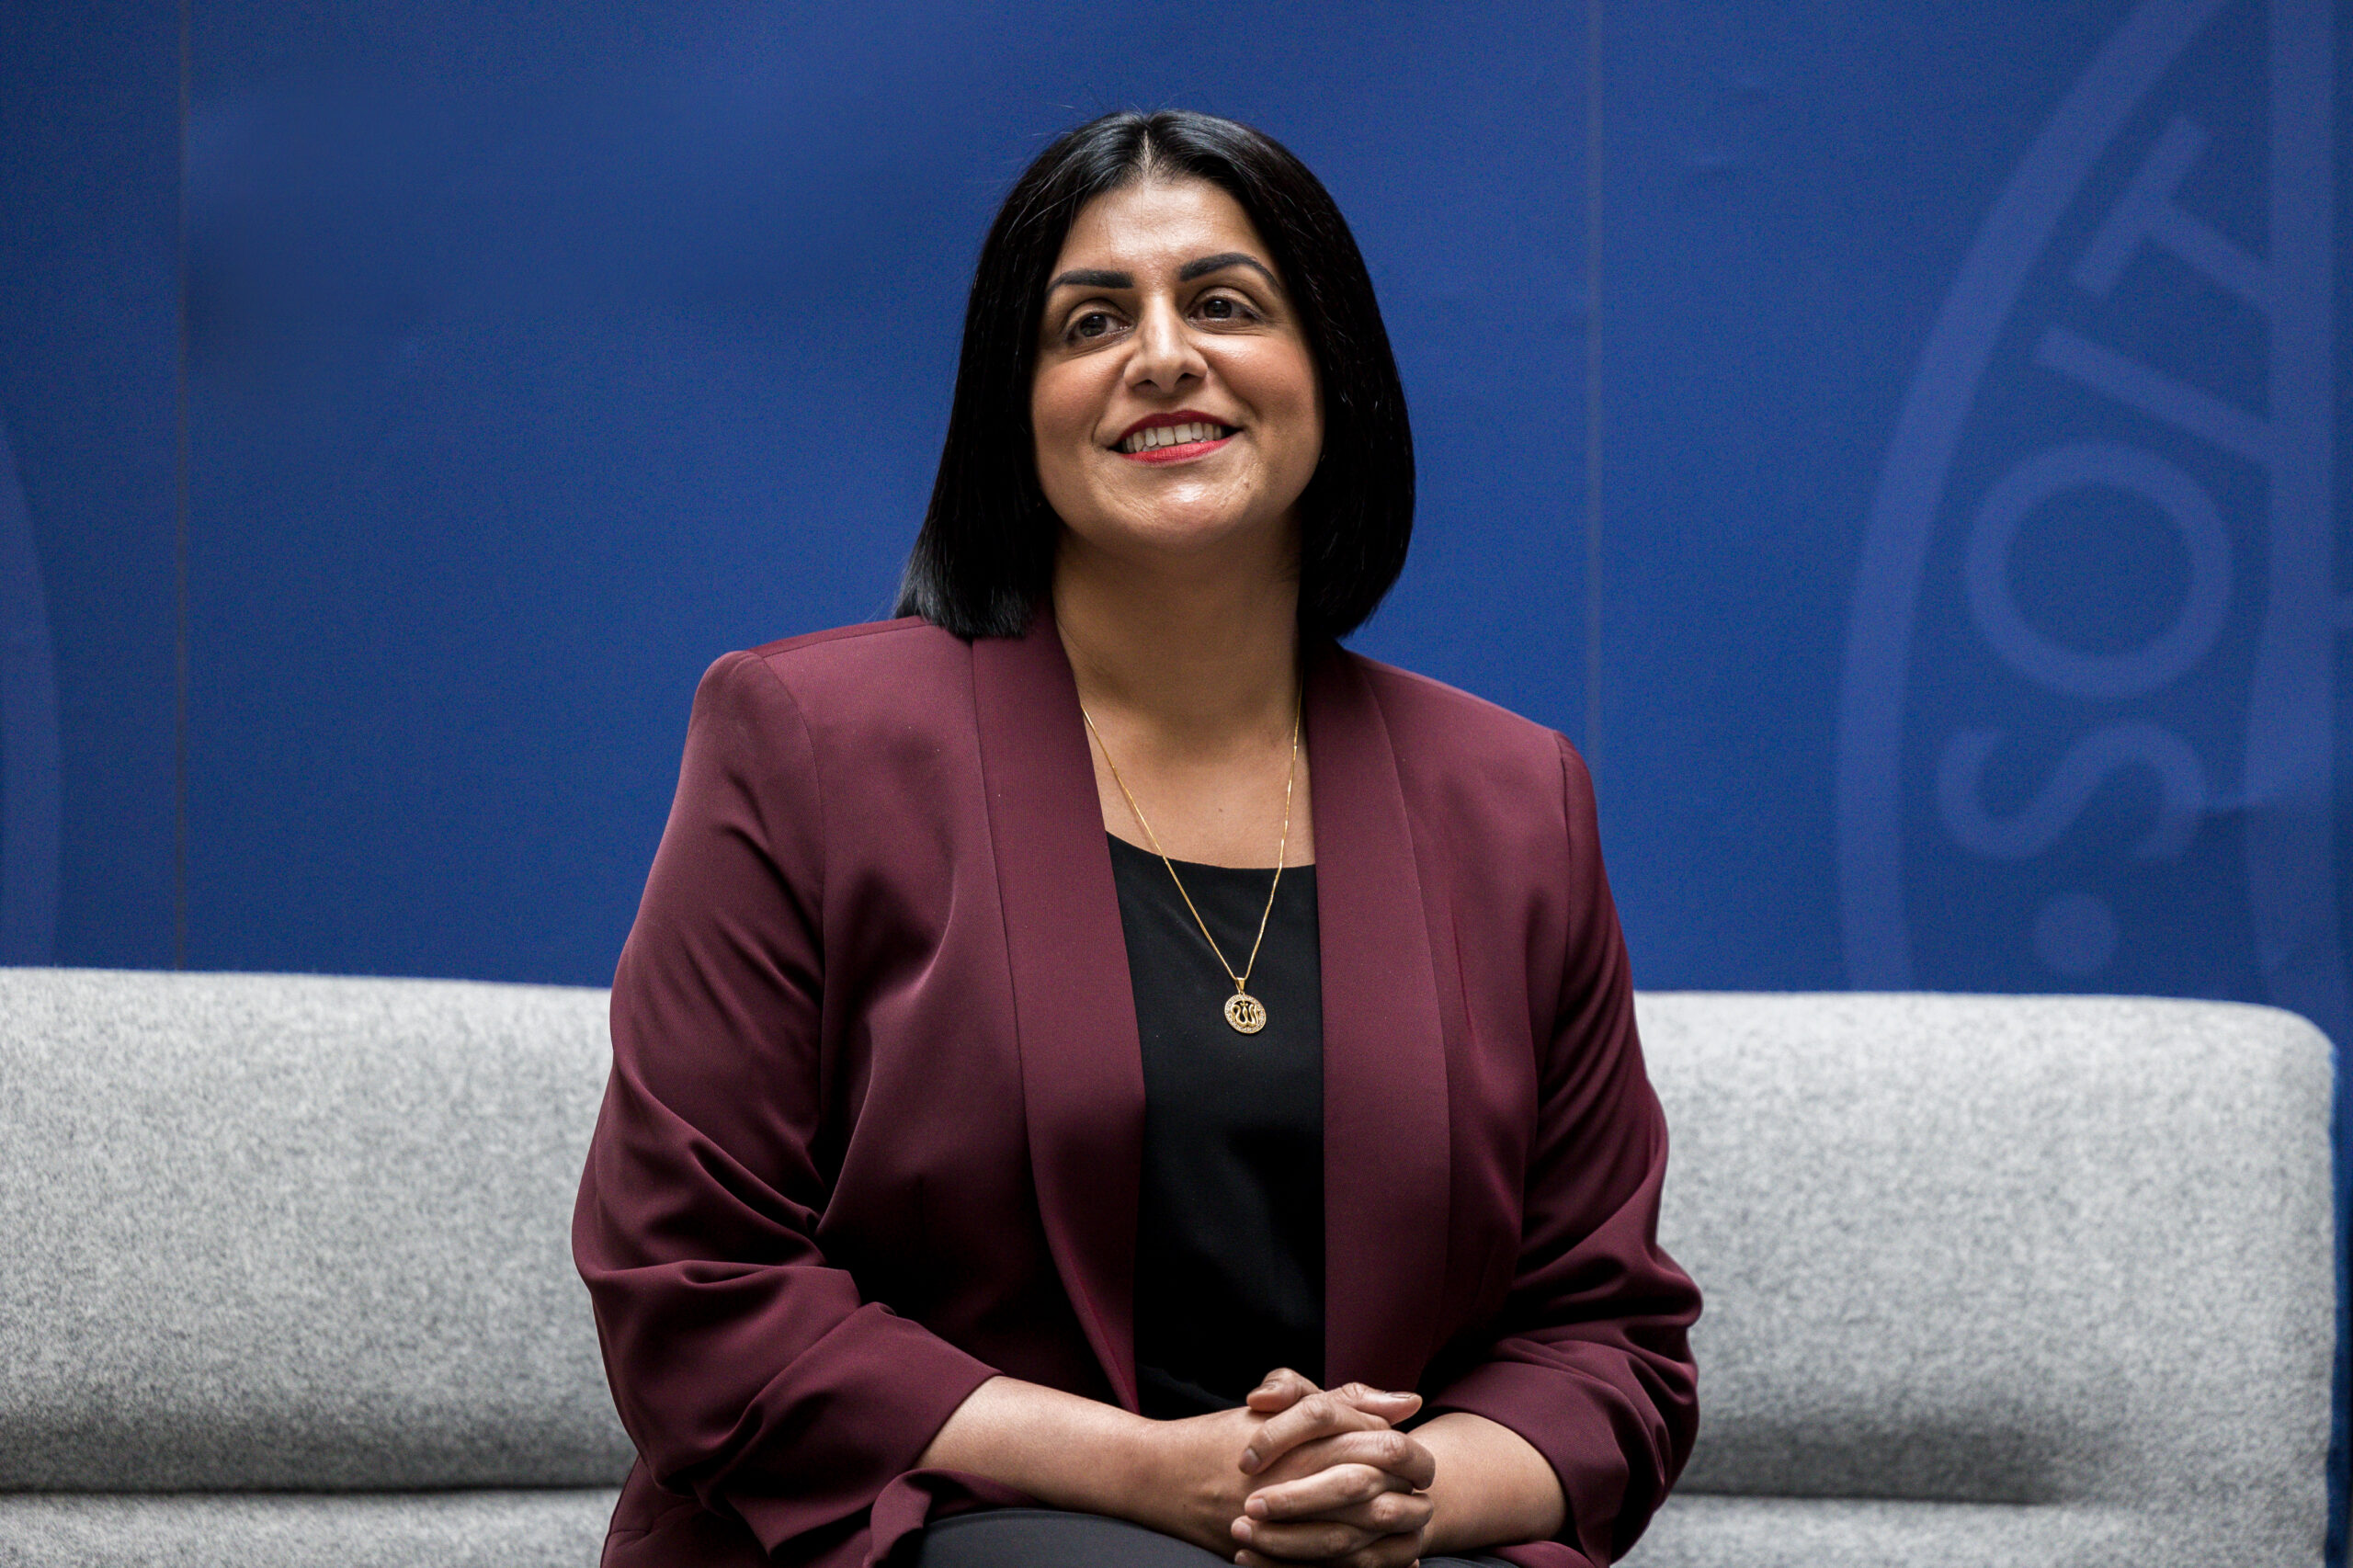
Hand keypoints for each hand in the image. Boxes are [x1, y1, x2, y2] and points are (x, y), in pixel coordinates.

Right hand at [1129, 1371, 1418, 1560]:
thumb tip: (1409, 1402)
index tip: (1419, 1463)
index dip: (1412, 1456)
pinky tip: (1381, 1559)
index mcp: (1308, 1438)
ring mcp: (1285, 1519)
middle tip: (1422, 1500)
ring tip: (1409, 1531)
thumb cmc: (1223, 1436)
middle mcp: (1300, 1478)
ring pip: (1359, 1534)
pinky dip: (1363, 1565)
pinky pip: (1331, 1567)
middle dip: (1409, 1499)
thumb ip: (1345, 1400)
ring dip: (1391, 1534)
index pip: (1383, 1445)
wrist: (1160, 1475)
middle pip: (1379, 1491)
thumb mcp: (1282, 1405)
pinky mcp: (1272, 1552)